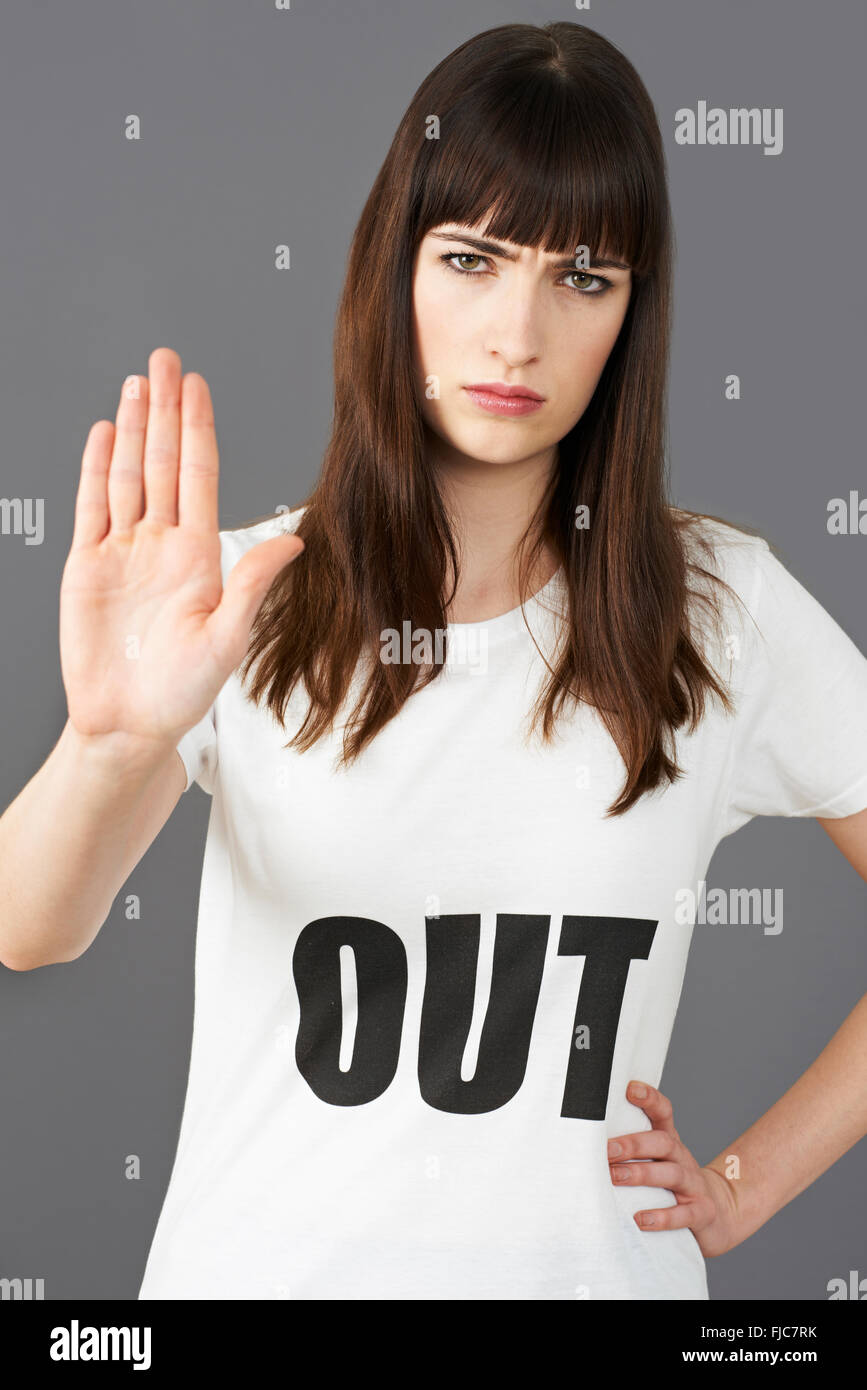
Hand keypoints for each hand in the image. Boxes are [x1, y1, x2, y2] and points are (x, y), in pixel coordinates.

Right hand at [60, 347, 303, 755]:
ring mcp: (123, 551)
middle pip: (164, 462)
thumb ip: (253, 586)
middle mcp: (162, 544)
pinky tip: (106, 433)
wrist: (127, 724)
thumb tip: (296, 541)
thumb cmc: (182, 692)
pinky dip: (96, 468)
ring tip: (137, 383)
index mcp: (199, 555)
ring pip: (128, 474)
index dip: (198, 428)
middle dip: (165, 410)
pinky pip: (92, 506)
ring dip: (133, 429)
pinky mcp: (87, 566)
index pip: (199, 476)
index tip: (198, 385)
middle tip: (166, 359)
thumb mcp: (226, 640)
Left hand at [607, 1079, 740, 1256]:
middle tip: (607, 1149)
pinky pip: (684, 1214)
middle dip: (633, 1144)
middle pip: (663, 1143)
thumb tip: (585, 1140)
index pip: (663, 1112)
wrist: (717, 1213)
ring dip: (641, 1174)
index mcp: (669, 1142)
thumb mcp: (656, 1160)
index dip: (649, 1099)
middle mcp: (682, 1158)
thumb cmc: (671, 1183)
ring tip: (615, 1177)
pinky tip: (640, 1220)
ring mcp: (694, 1185)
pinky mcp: (702, 1212)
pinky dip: (662, 1217)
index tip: (629, 1089)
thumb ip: (628, 1149)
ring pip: (672, 1174)